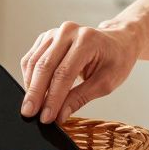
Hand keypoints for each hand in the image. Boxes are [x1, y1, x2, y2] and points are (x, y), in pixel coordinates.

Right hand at [19, 22, 139, 123]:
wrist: (118, 42)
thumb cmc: (116, 60)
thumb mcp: (106, 83)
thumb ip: (81, 98)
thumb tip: (59, 115)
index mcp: (87, 40)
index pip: (64, 73)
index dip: (53, 97)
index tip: (46, 117)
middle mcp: (69, 32)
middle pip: (45, 66)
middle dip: (36, 93)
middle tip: (30, 114)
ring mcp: (56, 33)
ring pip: (34, 62)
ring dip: (31, 86)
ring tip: (32, 107)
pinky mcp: (47, 38)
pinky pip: (32, 58)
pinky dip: (30, 77)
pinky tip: (33, 91)